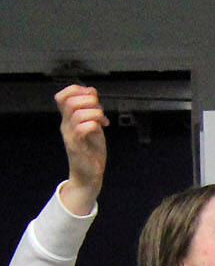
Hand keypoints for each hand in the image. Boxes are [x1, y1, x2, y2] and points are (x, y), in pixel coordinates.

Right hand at [55, 84, 107, 214]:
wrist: (89, 175)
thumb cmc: (91, 151)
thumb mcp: (93, 126)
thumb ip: (91, 110)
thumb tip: (91, 91)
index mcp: (68, 119)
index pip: (62, 96)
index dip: (76, 90)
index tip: (92, 97)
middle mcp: (66, 125)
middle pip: (70, 101)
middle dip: (89, 100)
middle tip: (100, 111)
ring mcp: (71, 135)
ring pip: (78, 113)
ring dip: (95, 113)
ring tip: (102, 121)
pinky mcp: (77, 146)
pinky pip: (84, 128)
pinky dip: (95, 125)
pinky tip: (102, 129)